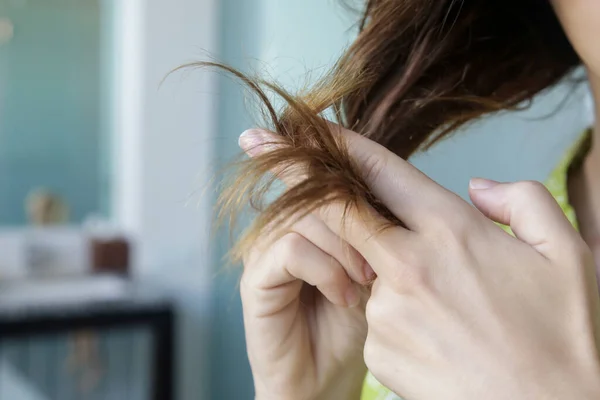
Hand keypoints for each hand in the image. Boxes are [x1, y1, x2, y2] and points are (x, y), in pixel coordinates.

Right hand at [238, 131, 371, 399]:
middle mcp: (289, 224)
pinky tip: (345, 295)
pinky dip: (326, 268)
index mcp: (318, 216)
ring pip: (308, 213)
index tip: (318, 123)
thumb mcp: (379, 268)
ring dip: (346, 247)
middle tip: (377, 260)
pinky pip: (293, 247)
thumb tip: (388, 180)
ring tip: (367, 284)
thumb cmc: (360, 324)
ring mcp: (270, 248)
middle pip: (315, 181)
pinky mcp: (258, 277)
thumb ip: (376, 225)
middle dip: (350, 207)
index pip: (323, 163)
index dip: (326, 141)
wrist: (328, 379)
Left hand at [303, 127, 599, 398]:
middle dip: (291, 173)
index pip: (378, 173)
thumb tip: (479, 188)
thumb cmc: (569, 344)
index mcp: (452, 232)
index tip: (294, 128)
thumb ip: (523, 202)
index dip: (332, 144)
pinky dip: (396, 313)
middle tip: (256, 145)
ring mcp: (387, 312)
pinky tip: (438, 336)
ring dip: (383, 269)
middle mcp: (408, 267)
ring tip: (444, 302)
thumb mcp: (568, 257)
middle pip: (335, 208)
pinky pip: (376, 317)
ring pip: (364, 269)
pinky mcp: (378, 352)